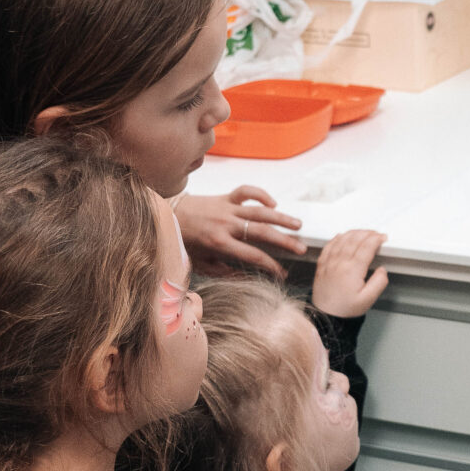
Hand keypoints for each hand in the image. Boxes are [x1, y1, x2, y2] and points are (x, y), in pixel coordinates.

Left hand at [175, 185, 305, 278]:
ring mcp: (226, 208)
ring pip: (259, 211)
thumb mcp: (201, 263)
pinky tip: (273, 204)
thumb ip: (224, 272)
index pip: (252, 255)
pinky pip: (247, 191)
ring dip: (281, 218)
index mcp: (219, 242)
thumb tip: (247, 279)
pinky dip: (261, 195)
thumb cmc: (185, 242)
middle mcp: (225, 224)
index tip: (282, 273)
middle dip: (284, 241)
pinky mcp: (225, 197)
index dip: (270, 265)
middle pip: (261, 232)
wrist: (169, 215)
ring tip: (298, 225)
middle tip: (301, 248)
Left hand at [311, 229, 389, 318]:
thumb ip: (378, 283)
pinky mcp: (322, 265)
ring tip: (362, 232)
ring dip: (353, 233)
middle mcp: (339, 263)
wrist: (325, 316)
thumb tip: (382, 270)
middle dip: (367, 233)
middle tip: (375, 234)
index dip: (376, 239)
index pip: (366, 247)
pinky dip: (337, 238)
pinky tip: (341, 236)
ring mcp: (329, 262)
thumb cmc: (345, 309)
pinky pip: (329, 245)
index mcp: (352, 270)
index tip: (382, 238)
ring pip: (341, 239)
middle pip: (354, 239)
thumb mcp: (368, 300)